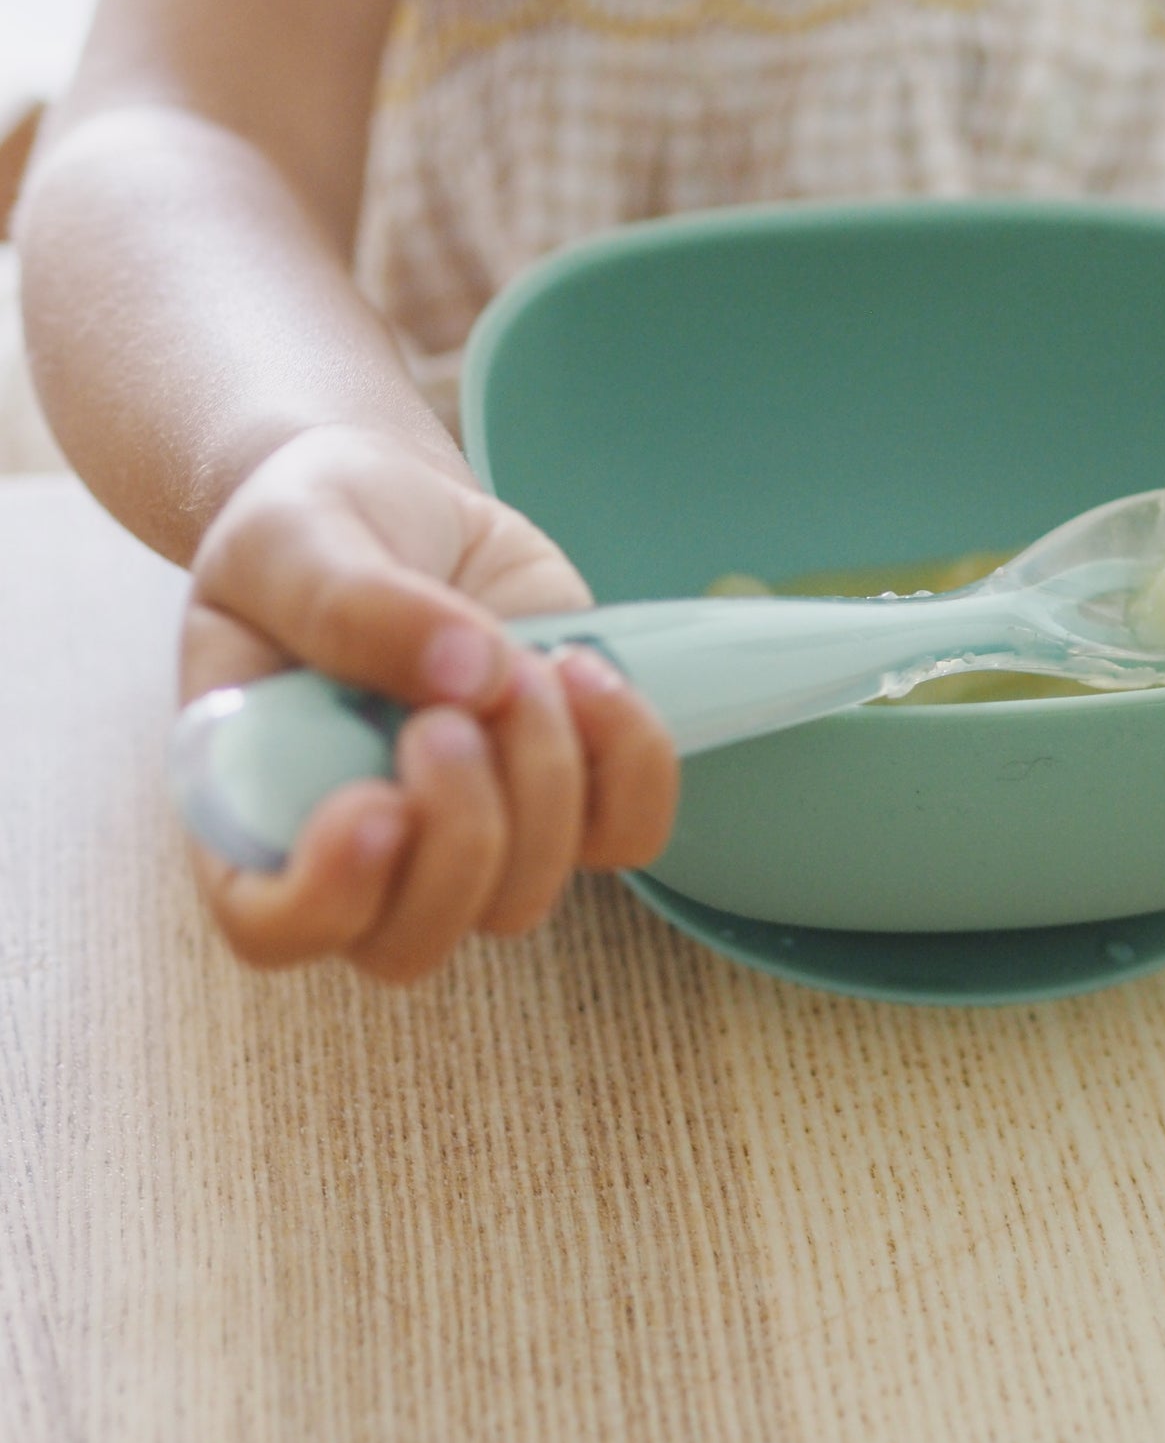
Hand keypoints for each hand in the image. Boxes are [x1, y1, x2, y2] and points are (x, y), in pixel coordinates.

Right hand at [180, 423, 678, 980]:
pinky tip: (587, 667)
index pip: (271, 926)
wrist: (398, 498)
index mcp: (255, 803)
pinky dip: (630, 761)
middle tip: (454, 712)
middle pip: (412, 943)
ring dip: (543, 778)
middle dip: (460, 833)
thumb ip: (350, 603)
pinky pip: (626, 832)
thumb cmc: (313, 527)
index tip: (378, 804)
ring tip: (523, 660)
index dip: (328, 900)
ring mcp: (467, 827)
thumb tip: (469, 673)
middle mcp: (360, 846)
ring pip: (523, 896)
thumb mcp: (292, 537)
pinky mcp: (560, 787)